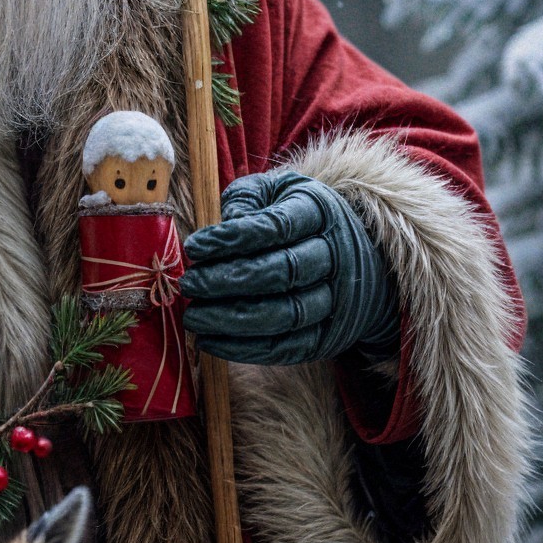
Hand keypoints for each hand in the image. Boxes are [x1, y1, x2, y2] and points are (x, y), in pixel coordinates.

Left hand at [180, 172, 396, 366]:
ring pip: (285, 314)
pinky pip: (286, 348)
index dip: (233, 238)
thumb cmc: (296, 216)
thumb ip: (247, 200)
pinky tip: (210, 342)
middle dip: (228, 281)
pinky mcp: (327, 336)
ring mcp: (335, 299)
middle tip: (189, 285)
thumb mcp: (275, 192)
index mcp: (319, 212)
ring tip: (194, 318)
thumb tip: (224, 225)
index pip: (276, 226)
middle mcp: (335, 256)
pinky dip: (245, 350)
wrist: (353, 256)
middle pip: (283, 272)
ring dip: (232, 320)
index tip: (193, 247)